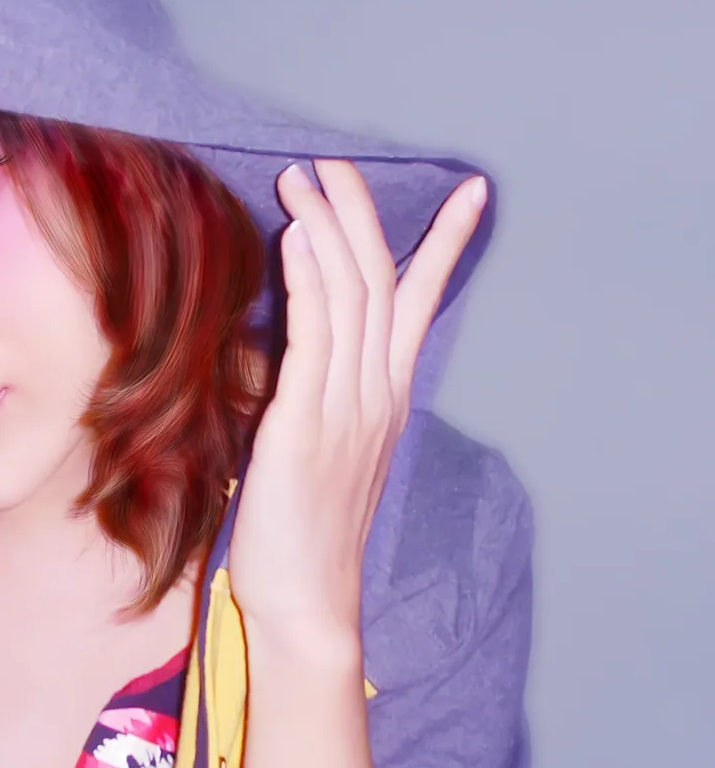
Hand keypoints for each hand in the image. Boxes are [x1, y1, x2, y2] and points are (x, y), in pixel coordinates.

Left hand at [227, 160, 486, 652]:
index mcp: (384, 401)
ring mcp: (345, 410)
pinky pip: (314, 340)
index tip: (471, 193)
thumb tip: (296, 366)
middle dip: (361, 216)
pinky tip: (298, 239)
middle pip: (381, 284)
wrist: (307, 605)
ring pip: (350, 299)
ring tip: (305, 178)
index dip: (444, 245)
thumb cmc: (303, 536)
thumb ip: (320, 401)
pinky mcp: (304, 428)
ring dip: (328, 230)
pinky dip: (310, 282)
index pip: (417, 305)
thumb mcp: (320, 454)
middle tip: (336, 162)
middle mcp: (375, 397)